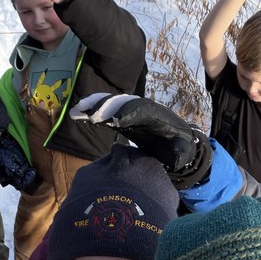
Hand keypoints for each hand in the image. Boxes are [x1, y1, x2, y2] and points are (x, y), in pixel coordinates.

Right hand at [70, 94, 211, 187]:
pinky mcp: (120, 121)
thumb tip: (175, 156)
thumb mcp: (184, 151)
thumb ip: (180, 153)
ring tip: (77, 110)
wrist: (176, 142)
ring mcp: (130, 114)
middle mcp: (142, 110)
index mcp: (158, 115)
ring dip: (94, 106)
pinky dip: (90, 113)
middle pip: (123, 103)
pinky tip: (76, 115)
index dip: (130, 113)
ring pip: (110, 105)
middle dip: (107, 107)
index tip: (117, 120)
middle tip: (91, 115)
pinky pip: (104, 114)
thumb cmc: (181, 148)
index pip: (143, 110)